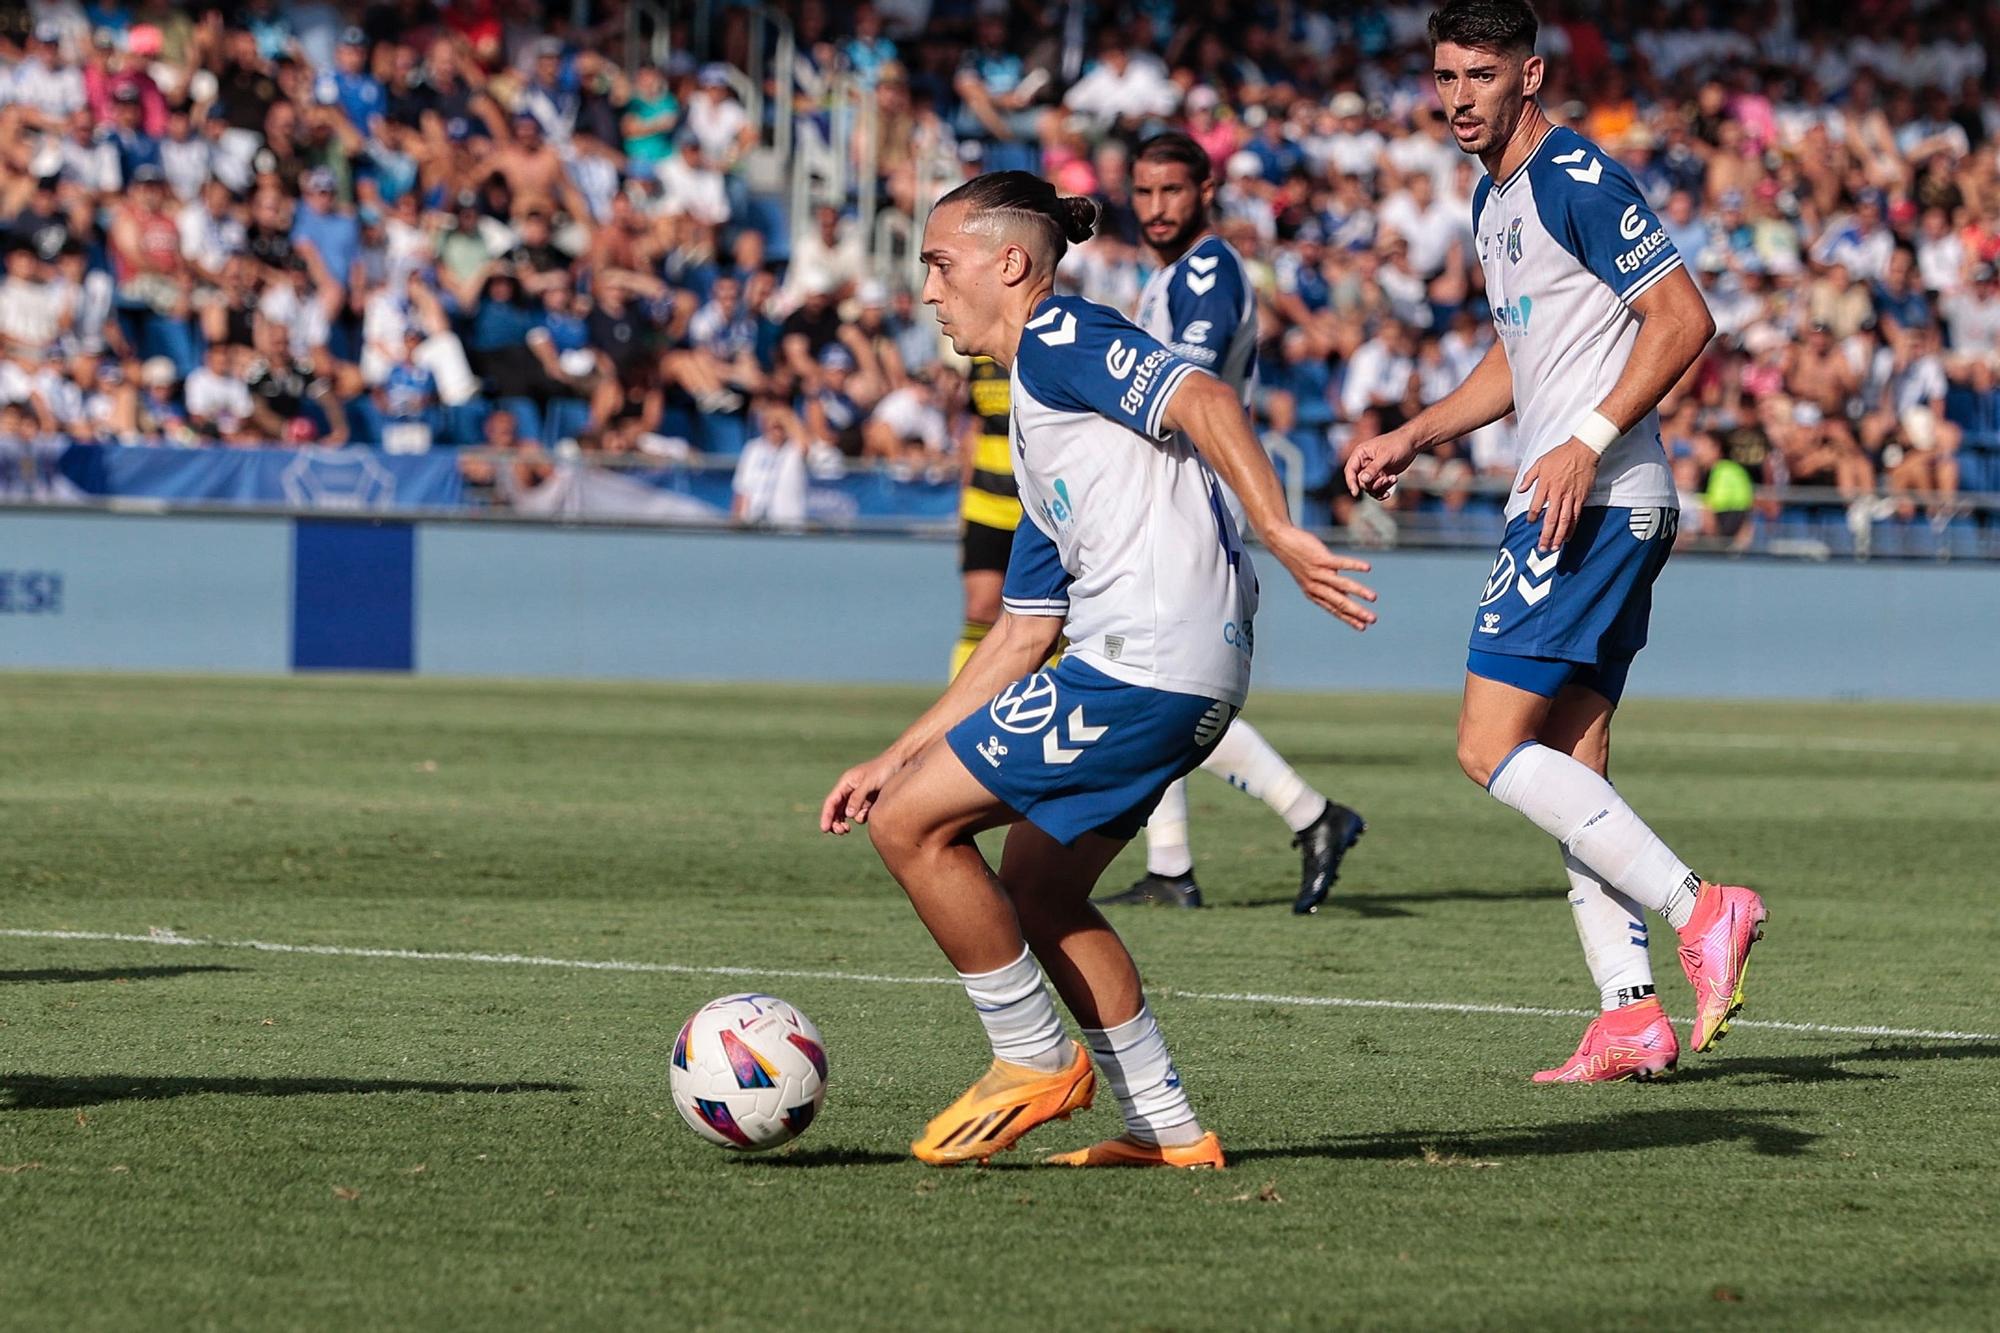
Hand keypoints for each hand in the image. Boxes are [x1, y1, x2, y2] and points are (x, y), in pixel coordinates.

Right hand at [820, 751, 903, 833]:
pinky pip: (860, 814)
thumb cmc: (884, 769)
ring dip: (844, 823)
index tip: (824, 829)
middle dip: (834, 822)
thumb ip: (858, 798)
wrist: (901, 764)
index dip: (826, 816)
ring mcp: (859, 797)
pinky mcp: (868, 802)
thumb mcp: (869, 782)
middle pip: (836, 810)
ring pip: (846, 814)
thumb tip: (848, 815)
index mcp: (846, 783)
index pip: (832, 801)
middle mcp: (850, 790)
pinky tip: (866, 815)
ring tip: (847, 829)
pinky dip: (861, 818)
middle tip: (840, 832)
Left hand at [1263, 525, 1377, 629]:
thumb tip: (1348, 595)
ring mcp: (1318, 572)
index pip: (1334, 610)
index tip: (1363, 627)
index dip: (1349, 619)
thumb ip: (1330, 587)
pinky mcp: (1320, 558)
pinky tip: (1368, 568)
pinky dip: (1354, 566)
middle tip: (1372, 620)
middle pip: (1339, 602)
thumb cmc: (1300, 560)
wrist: (1281, 542)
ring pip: (1341, 584)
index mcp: (1314, 594)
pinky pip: (1340, 563)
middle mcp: (1315, 586)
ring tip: (1373, 597)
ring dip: (1359, 591)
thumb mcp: (1313, 578)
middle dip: (1356, 612)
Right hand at [1344, 427, 1420, 498]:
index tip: (1355, 493)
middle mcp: (1364, 463)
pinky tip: (1392, 483)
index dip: (1351, 482)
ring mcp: (1372, 471)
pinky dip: (1384, 489)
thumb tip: (1363, 480)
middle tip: (1385, 479)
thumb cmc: (1398, 443)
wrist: (1412, 444)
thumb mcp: (1385, 455)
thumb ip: (1373, 468)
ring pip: (1369, 487)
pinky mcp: (1380, 476)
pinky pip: (1377, 488)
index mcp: (1361, 454)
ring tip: (1392, 479)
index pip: (1350, 470)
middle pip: (1360, 482)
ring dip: (1381, 487)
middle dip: (1373, 484)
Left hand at [1518, 438, 1599, 550]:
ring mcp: (1571, 497)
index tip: (1530, 523)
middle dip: (1546, 535)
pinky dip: (1571, 528)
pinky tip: (1567, 537)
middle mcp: (1558, 493)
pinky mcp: (1582, 498)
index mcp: (1546, 485)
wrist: (1584, 450)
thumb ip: (1529, 477)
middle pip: (1551, 519)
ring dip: (1559, 536)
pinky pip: (1576, 516)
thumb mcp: (1540, 463)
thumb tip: (1520, 490)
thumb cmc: (1561, 455)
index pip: (1536, 505)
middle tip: (1542, 548)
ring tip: (1554, 548)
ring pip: (1565, 521)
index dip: (1532, 516)